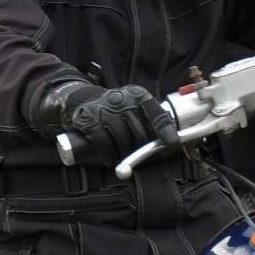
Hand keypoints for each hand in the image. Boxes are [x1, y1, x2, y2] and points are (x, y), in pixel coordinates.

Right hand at [51, 83, 179, 165]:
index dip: (166, 132)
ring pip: (123, 141)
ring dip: (125, 155)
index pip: (157, 115)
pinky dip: (109, 156)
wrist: (82, 101)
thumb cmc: (115, 110)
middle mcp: (123, 99)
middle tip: (139, 155)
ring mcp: (105, 109)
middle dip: (141, 149)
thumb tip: (168, 144)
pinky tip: (110, 159)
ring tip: (123, 157)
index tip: (171, 146)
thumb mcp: (133, 106)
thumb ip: (149, 119)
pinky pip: (104, 144)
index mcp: (138, 95)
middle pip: (140, 133)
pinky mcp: (90, 120)